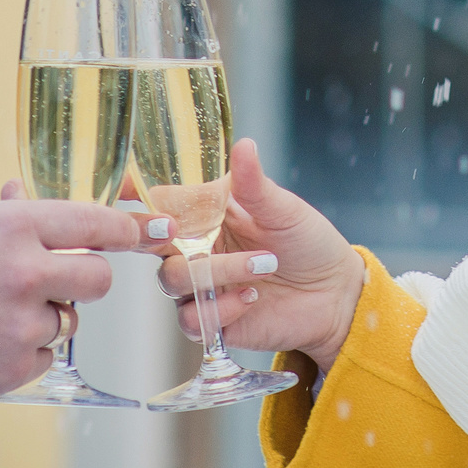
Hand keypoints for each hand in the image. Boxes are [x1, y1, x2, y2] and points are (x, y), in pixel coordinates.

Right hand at [0, 200, 163, 403]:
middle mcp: (26, 272)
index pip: (94, 223)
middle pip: (98, 279)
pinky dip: (23, 353)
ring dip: (45, 319)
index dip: (126, 231)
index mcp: (13, 226)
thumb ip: (4, 215)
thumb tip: (24, 192)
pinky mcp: (14, 367)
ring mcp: (22, 323)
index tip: (146, 234)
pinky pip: (44, 356)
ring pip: (69, 320)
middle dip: (85, 280)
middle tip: (58, 282)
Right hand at [158, 139, 366, 374]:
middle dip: (167, 240)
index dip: (139, 200)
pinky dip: (219, 308)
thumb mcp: (284, 210)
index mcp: (207, 216)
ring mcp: (202, 287)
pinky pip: (191, 319)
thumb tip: (244, 145)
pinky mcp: (213, 321)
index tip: (132, 195)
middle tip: (197, 236)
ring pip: (172, 280)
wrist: (336, 295)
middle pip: (154, 245)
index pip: (160, 205)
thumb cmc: (309, 244)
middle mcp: (197, 250)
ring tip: (262, 266)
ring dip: (215, 272)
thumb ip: (254, 185)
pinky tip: (252, 297)